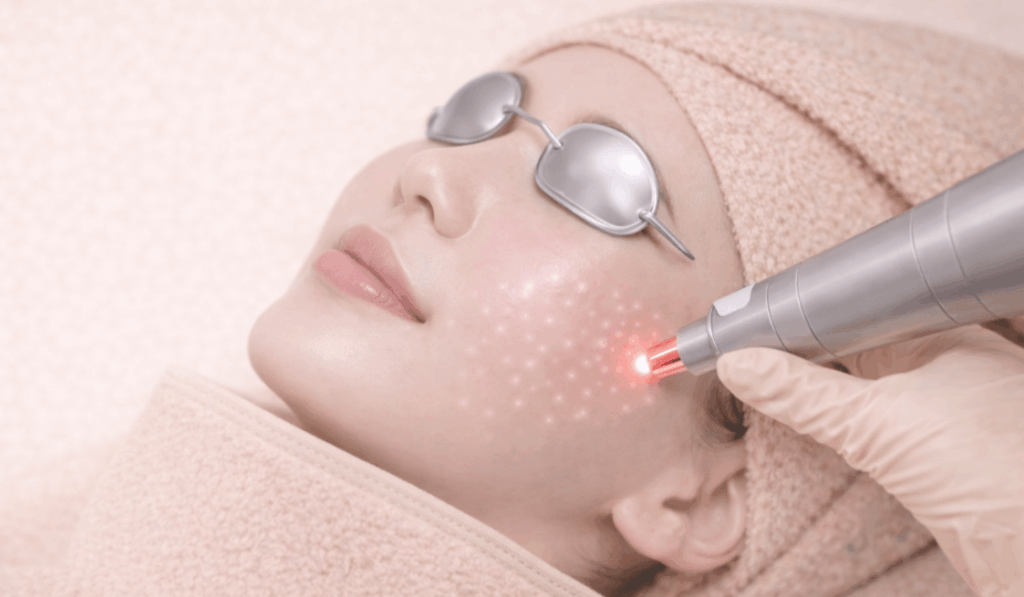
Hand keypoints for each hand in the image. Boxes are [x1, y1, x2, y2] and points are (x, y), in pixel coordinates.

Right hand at [716, 325, 1023, 596]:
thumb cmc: (988, 471)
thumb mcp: (873, 424)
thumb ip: (801, 394)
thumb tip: (737, 363)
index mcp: (944, 336)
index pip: (858, 313)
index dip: (806, 319)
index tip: (755, 328)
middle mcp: (953, 365)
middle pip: (862, 347)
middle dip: (810, 352)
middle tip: (750, 356)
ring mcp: (954, 406)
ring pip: (873, 385)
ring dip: (828, 389)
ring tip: (774, 386)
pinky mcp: (948, 449)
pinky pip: (887, 419)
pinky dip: (852, 420)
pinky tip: (827, 424)